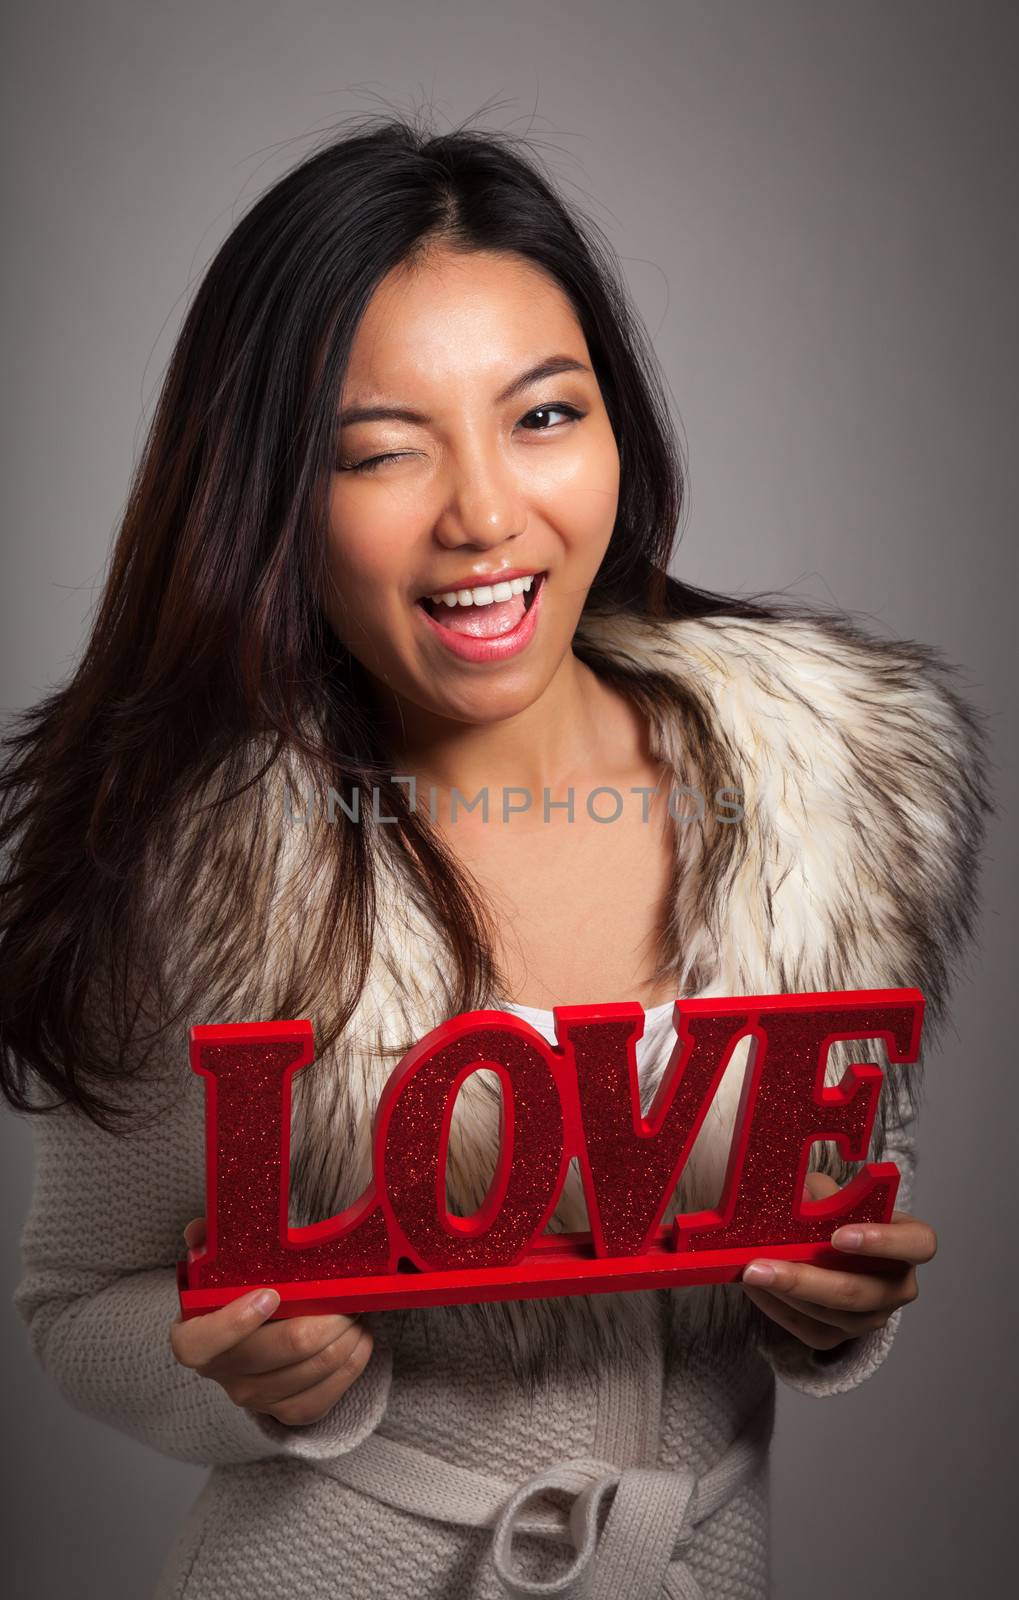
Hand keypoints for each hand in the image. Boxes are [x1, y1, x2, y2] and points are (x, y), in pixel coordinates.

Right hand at [170, 1217, 373, 1424]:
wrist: (244, 1336)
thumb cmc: (234, 1292)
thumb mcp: (215, 1264)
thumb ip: (207, 1243)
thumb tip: (200, 1229)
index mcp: (193, 1338)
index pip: (203, 1343)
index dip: (236, 1321)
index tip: (271, 1294)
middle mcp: (221, 1374)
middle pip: (279, 1350)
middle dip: (322, 1319)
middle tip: (345, 1296)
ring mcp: (253, 1397)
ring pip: (309, 1371)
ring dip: (343, 1339)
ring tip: (357, 1312)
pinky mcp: (284, 1411)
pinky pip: (322, 1398)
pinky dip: (349, 1368)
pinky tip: (361, 1341)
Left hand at [739, 1172, 936, 1352]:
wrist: (832, 1244)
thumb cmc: (838, 1213)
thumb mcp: (833, 1194)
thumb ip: (821, 1195)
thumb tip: (795, 1196)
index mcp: (910, 1243)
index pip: (919, 1244)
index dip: (883, 1242)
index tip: (839, 1236)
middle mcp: (899, 1285)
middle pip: (860, 1292)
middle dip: (805, 1280)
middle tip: (760, 1266)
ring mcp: (874, 1315)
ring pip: (833, 1315)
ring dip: (786, 1295)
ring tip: (750, 1273)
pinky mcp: (845, 1335)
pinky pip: (813, 1331)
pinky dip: (780, 1311)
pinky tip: (756, 1290)